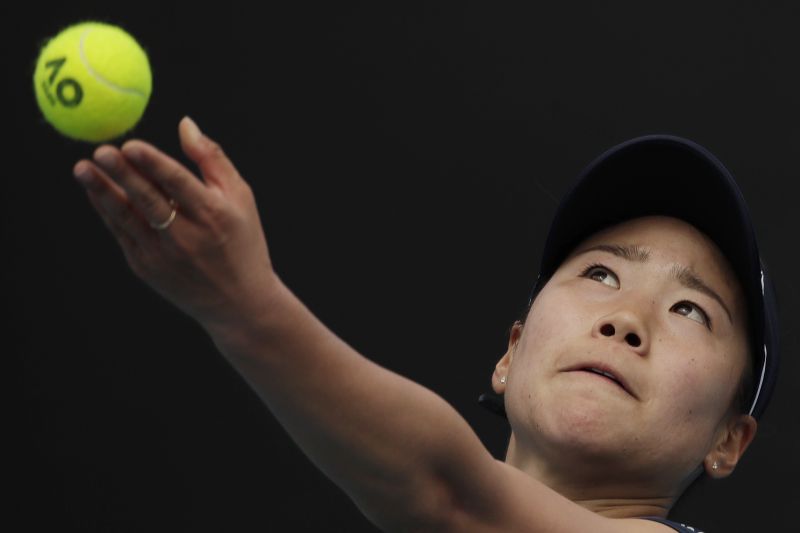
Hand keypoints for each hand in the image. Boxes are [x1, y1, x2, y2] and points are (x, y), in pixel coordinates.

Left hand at [73, 117, 279, 330]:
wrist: (239, 302)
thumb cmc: (241, 240)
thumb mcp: (241, 197)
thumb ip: (212, 159)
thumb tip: (185, 124)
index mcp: (213, 215)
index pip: (178, 184)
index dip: (153, 164)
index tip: (131, 144)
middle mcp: (187, 237)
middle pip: (148, 200)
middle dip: (122, 175)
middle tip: (100, 151)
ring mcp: (163, 256)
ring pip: (127, 218)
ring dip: (102, 193)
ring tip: (82, 169)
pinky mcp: (146, 268)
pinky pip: (122, 234)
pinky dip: (107, 211)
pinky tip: (96, 190)